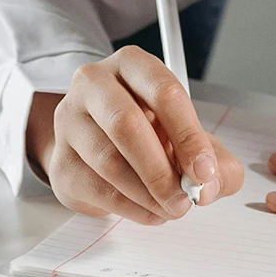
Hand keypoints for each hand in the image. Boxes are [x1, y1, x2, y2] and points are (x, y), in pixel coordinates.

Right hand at [24, 47, 244, 223]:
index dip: (188, 135)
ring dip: (148, 194)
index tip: (204, 170)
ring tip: (172, 208)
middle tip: (186, 198)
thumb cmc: (148, 132)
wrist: (97, 149)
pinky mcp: (61, 160)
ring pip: (109, 160)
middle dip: (162, 170)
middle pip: (126, 124)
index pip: (163, 92)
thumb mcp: (188, 137)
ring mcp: (70, 120)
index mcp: (132, 65)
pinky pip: (96, 187)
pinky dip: (131, 207)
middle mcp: (95, 83)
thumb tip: (212, 185)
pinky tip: (150, 211)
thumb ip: (214, 159)